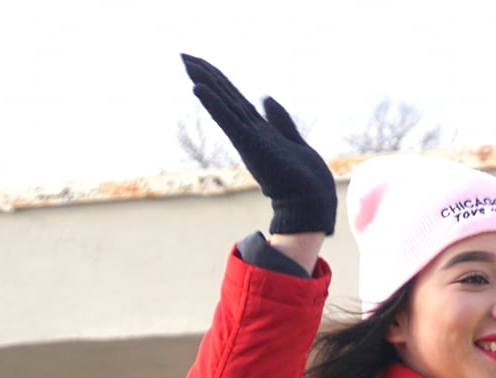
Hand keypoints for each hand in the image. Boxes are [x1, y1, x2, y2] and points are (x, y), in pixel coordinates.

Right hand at [181, 55, 336, 235]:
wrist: (312, 203)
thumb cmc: (307, 180)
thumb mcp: (294, 141)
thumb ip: (280, 121)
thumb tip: (265, 98)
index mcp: (260, 130)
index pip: (235, 99)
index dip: (219, 80)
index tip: (201, 63)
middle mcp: (250, 132)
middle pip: (224, 97)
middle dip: (206, 75)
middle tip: (183, 55)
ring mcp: (248, 138)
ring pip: (223, 104)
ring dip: (206, 83)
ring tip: (186, 63)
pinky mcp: (250, 145)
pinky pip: (229, 121)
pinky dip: (214, 105)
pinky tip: (199, 88)